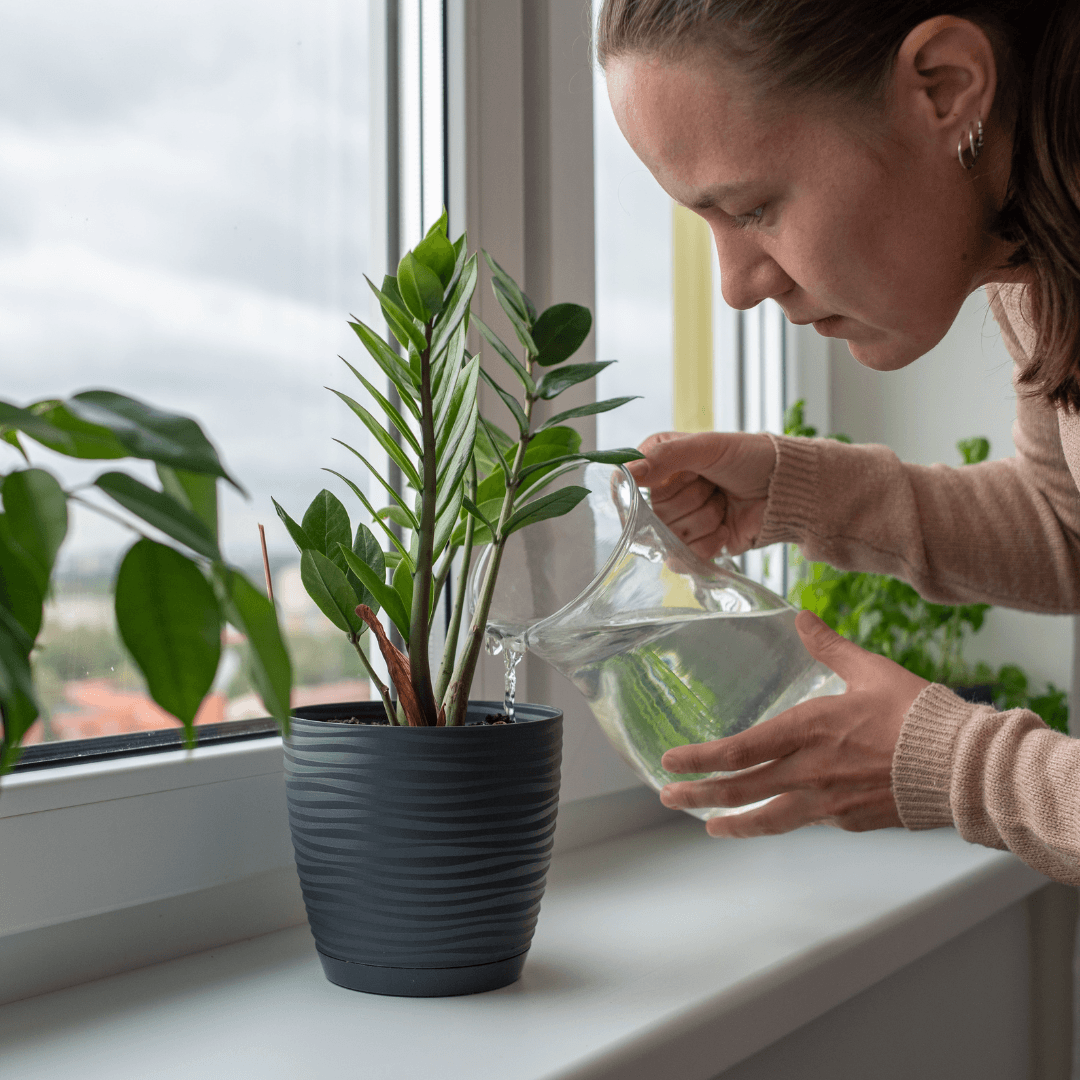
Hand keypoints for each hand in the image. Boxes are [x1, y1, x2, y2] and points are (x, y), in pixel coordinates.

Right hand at [625, 431, 775, 558]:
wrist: (785, 488)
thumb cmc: (749, 457)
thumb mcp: (706, 446)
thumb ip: (664, 457)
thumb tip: (627, 473)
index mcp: (658, 462)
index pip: (627, 484)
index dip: (649, 487)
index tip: (678, 478)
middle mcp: (664, 493)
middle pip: (652, 515)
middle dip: (692, 501)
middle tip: (714, 485)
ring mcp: (679, 522)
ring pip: (670, 537)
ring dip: (706, 520)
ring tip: (724, 502)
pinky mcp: (695, 546)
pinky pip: (685, 557)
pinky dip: (711, 543)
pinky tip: (726, 528)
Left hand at [659, 611, 928, 835]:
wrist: (963, 765)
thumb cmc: (918, 713)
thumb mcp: (869, 670)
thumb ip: (829, 646)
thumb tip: (802, 617)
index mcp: (809, 730)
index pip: (740, 750)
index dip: (701, 758)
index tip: (670, 761)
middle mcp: (810, 771)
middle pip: (742, 790)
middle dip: (700, 794)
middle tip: (669, 796)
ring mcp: (829, 802)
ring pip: (770, 819)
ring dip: (733, 823)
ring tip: (709, 826)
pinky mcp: (851, 820)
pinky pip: (809, 821)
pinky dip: (785, 820)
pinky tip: (775, 817)